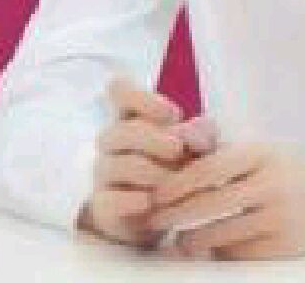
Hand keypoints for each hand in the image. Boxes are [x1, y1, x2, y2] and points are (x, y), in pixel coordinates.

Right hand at [78, 76, 212, 249]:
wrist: (161, 213)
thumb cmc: (178, 167)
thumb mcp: (196, 146)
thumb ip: (202, 133)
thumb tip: (198, 127)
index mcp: (133, 116)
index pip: (120, 90)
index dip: (141, 98)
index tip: (172, 115)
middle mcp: (113, 140)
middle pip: (121, 131)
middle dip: (153, 140)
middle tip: (178, 150)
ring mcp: (104, 172)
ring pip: (118, 165)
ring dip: (150, 172)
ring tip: (172, 181)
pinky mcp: (102, 205)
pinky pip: (110, 199)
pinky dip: (133, 200)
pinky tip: (150, 202)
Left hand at [143, 143, 304, 260]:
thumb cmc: (290, 171)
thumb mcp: (261, 152)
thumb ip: (219, 147)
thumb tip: (179, 140)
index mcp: (260, 153)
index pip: (207, 169)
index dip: (176, 184)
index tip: (155, 194)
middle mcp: (268, 184)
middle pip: (207, 205)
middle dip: (173, 215)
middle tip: (153, 220)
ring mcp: (277, 217)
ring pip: (217, 234)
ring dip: (189, 240)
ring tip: (176, 239)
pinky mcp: (282, 247)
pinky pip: (236, 254)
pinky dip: (217, 252)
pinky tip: (208, 248)